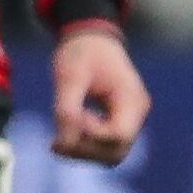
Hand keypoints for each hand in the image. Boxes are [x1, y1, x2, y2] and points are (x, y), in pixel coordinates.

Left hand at [50, 25, 149, 165]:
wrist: (91, 38)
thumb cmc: (82, 52)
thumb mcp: (69, 77)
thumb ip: (67, 109)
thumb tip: (64, 143)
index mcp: (131, 98)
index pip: (118, 136)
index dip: (91, 136)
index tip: (69, 118)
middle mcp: (136, 112)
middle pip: (117, 152)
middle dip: (86, 151)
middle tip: (56, 141)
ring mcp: (130, 118)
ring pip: (111, 154)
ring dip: (84, 152)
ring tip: (57, 141)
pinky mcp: (119, 119)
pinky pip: (105, 145)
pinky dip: (85, 146)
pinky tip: (62, 137)